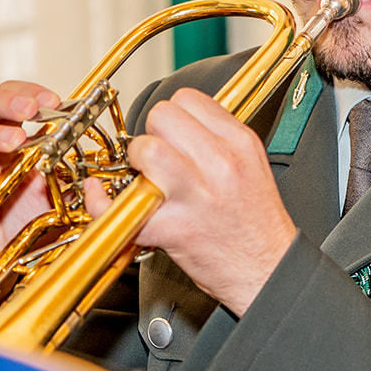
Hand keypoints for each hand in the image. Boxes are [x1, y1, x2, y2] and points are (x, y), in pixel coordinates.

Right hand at [0, 80, 61, 249]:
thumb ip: (68, 170)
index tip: (56, 100)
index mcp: (4, 136)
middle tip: (33, 108)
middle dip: (6, 100)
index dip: (29, 92)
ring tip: (16, 138)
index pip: (10, 98)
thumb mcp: (53, 191)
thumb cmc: (21, 224)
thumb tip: (97, 155)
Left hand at [86, 88, 295, 314]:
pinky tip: (108, 202)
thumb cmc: (256, 224)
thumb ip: (218, 137)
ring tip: (145, 177)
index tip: (171, 133)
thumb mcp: (252, 164)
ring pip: (146, 150)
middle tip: (156, 156)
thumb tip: (180, 123)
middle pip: (161, 116)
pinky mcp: (174, 228)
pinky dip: (102, 205)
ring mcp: (196, 195)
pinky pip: (121, 206)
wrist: (267, 271)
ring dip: (136, 162)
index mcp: (239, 143)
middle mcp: (220, 163)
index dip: (172, 115)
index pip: (187, 99)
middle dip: (152, 134)